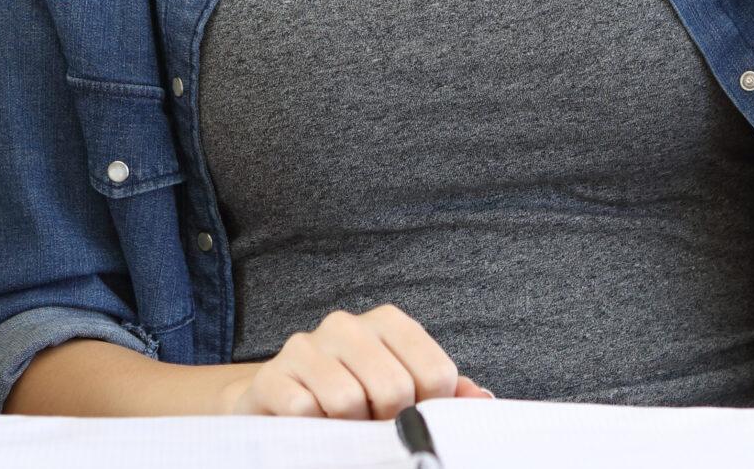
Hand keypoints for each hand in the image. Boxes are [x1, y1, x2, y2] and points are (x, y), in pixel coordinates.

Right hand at [218, 305, 495, 419]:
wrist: (282, 404)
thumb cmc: (355, 396)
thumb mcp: (405, 391)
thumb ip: (447, 394)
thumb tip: (482, 400)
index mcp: (388, 322)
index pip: (436, 373)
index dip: (431, 410)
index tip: (413, 419)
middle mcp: (346, 324)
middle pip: (395, 388)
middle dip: (389, 422)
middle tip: (374, 427)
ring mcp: (304, 346)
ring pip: (348, 400)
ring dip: (349, 428)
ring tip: (342, 425)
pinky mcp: (271, 376)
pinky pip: (304, 411)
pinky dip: (315, 431)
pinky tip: (313, 425)